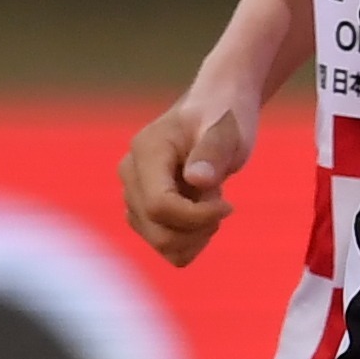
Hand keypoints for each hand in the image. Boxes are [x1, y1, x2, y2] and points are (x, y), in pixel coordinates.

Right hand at [119, 89, 253, 266]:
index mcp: (146, 151)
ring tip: (212, 205)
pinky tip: (204, 216)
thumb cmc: (223, 116)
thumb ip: (212, 152)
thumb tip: (197, 180)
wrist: (216, 112)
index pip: (159, 205)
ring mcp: (133, 195)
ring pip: (161, 244)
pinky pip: (164, 246)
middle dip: (198, 230)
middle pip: (158, 232)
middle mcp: (130, 174)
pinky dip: (190, 241)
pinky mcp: (142, 211)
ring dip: (196, 236)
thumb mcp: (226, 130)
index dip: (196, 217)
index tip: (229, 206)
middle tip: (223, 206)